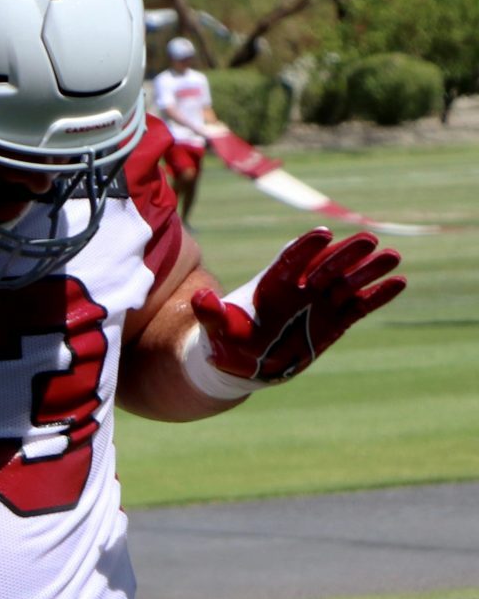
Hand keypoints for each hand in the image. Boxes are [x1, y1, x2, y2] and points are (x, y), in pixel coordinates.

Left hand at [189, 228, 404, 387]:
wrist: (246, 362)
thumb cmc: (228, 341)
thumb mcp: (216, 329)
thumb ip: (211, 314)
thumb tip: (199, 299)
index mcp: (273, 283)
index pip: (292, 260)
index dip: (306, 248)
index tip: (322, 235)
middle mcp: (301, 288)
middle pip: (327, 265)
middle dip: (346, 253)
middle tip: (368, 239)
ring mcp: (321, 302)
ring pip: (349, 282)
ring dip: (370, 270)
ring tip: (393, 256)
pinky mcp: (336, 319)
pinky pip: (361, 305)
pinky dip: (378, 295)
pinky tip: (399, 282)